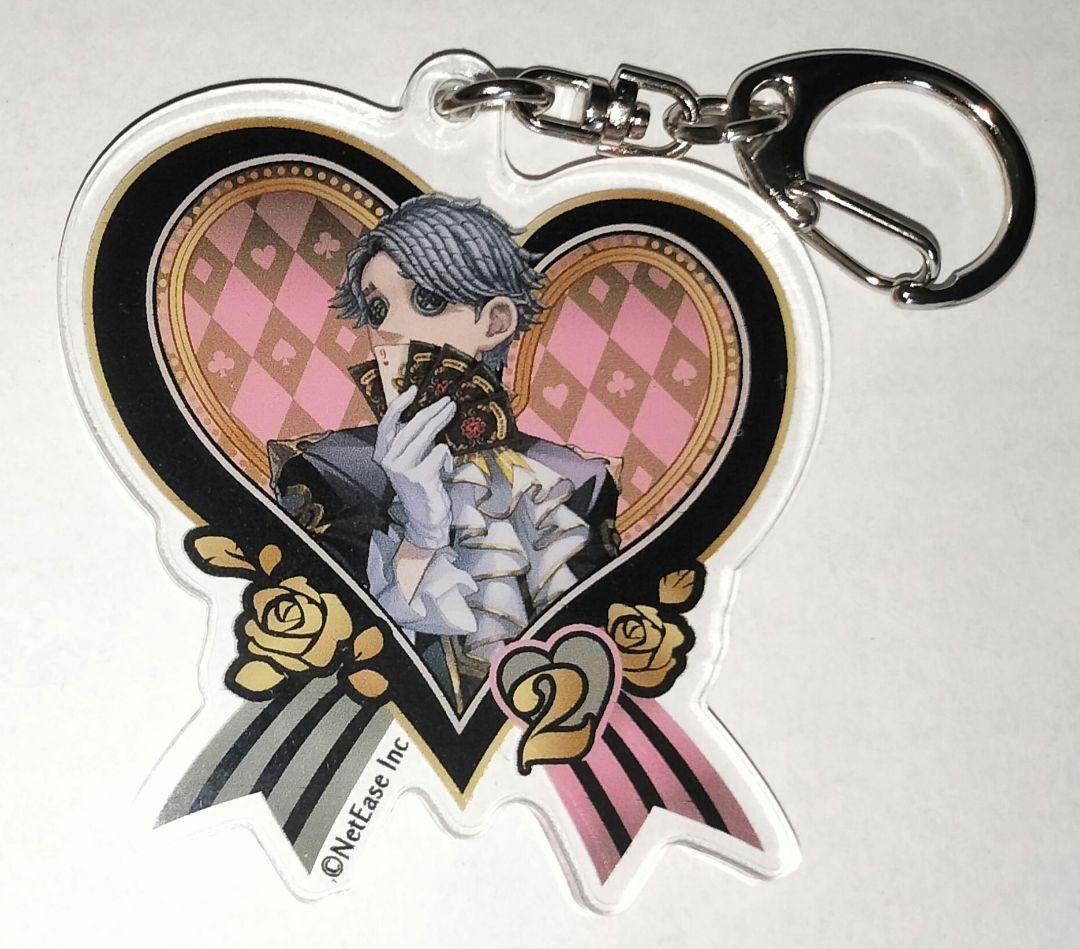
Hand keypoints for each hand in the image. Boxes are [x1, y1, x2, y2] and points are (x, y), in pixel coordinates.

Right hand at [374, 387, 455, 548]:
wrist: (426, 519)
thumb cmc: (422, 486)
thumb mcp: (413, 460)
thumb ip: (413, 440)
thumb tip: (427, 412)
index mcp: (384, 455)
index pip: (387, 425)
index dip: (399, 405)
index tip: (412, 389)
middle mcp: (389, 461)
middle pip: (411, 426)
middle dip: (431, 410)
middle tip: (447, 401)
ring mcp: (403, 470)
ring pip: (424, 436)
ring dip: (441, 420)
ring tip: (452, 410)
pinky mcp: (420, 477)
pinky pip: (438, 453)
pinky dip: (446, 454)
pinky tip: (446, 464)